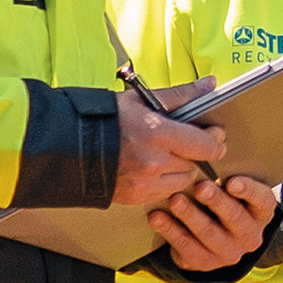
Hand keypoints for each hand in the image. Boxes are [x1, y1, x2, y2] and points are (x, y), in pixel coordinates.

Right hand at [110, 78, 227, 205]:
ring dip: (182, 169)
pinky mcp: (134, 198)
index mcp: (157, 134)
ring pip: (182, 182)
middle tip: (188, 142)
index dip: (215, 140)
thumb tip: (211, 84)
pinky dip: (165, 182)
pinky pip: (164, 193)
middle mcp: (153, 163)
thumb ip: (181, 94)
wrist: (66, 145)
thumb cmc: (105, 118)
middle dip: (196, 153)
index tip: (214, 133)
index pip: (206, 146)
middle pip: (195, 164)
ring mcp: (143, 184)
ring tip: (169, 155)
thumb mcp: (142, 99)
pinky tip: (154, 168)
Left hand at [150, 173, 275, 269]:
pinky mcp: (205, 264)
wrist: (212, 239)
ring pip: (208, 233)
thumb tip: (214, 137)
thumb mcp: (232, 189)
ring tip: (175, 200)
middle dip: (216, 201)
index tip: (231, 181)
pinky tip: (157, 217)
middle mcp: (250, 236)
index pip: (262, 200)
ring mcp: (229, 253)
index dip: (248, 190)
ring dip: (190, 215)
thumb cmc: (222, 201)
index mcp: (262, 213)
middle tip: (200, 187)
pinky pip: (186, 247)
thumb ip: (228, 172)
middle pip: (235, 218)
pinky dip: (170, 230)